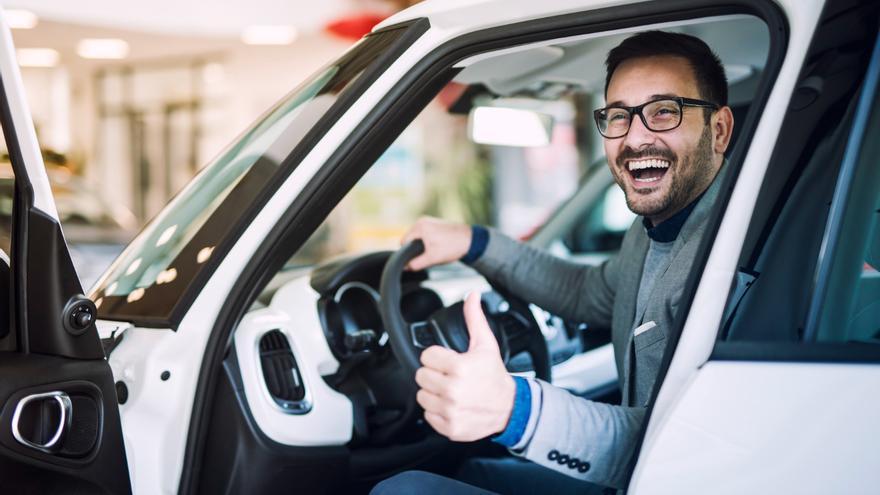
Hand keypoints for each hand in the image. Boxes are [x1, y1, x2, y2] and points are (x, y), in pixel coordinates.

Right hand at [400, 216, 471, 270]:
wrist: (470, 240)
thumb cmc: (453, 247)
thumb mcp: (432, 258)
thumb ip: (416, 263)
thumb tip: (406, 267)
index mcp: (420, 226)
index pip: (404, 242)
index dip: (408, 253)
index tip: (418, 258)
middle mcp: (422, 221)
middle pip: (410, 239)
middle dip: (416, 249)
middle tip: (429, 255)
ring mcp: (428, 220)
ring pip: (417, 237)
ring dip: (422, 246)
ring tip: (435, 250)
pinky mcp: (434, 223)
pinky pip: (424, 234)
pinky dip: (428, 241)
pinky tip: (438, 245)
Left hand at [415, 292, 515, 441]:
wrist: (509, 408)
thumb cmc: (494, 375)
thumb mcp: (486, 344)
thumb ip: (474, 318)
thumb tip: (472, 295)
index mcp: (459, 368)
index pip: (427, 356)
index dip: (437, 356)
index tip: (448, 361)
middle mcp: (453, 390)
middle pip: (421, 376)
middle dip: (434, 374)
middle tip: (449, 375)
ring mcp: (450, 410)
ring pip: (422, 396)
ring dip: (433, 393)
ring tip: (450, 390)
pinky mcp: (449, 427)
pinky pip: (428, 415)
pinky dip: (437, 411)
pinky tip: (451, 404)